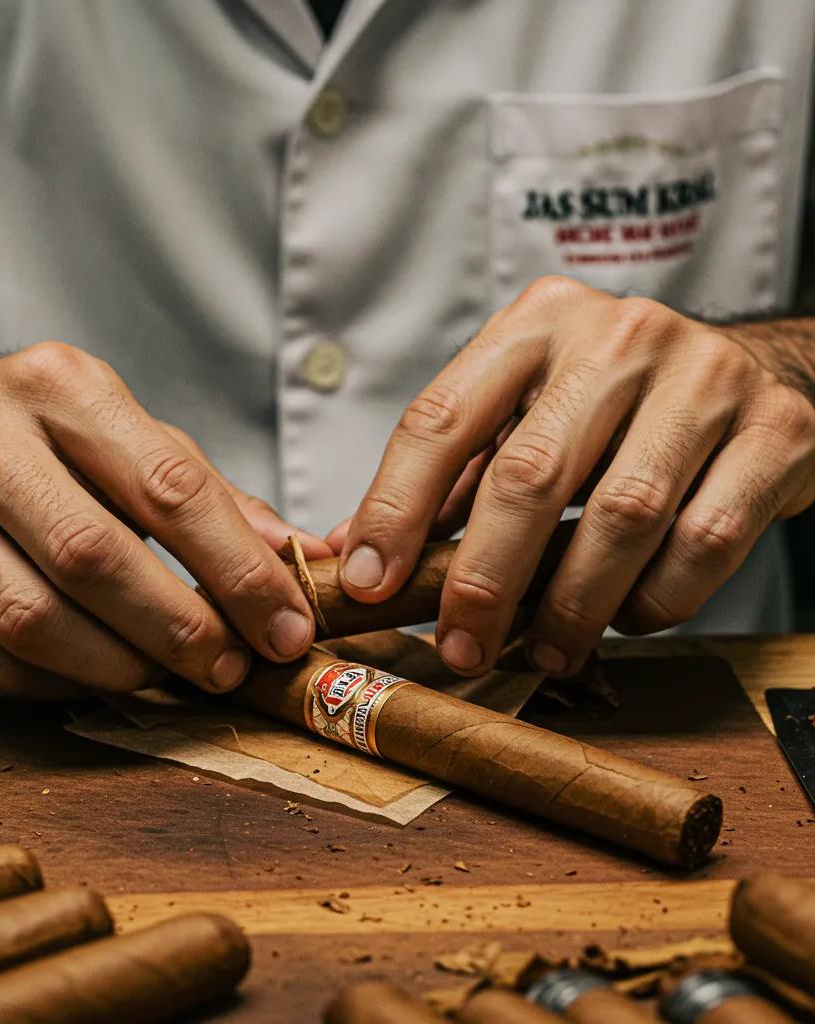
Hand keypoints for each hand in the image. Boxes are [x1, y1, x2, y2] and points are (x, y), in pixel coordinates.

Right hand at [0, 341, 326, 696]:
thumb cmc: (34, 434)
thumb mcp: (122, 433)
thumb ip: (209, 495)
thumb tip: (299, 558)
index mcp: (56, 385)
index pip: (167, 486)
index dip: (238, 570)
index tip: (287, 626)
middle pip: (96, 557)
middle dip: (182, 628)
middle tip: (233, 666)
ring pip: (35, 618)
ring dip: (123, 665)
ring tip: (172, 675)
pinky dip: (60, 683)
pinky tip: (101, 675)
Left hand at [338, 276, 814, 676]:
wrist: (756, 368)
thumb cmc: (614, 404)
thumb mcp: (524, 412)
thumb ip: (450, 478)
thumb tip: (354, 552)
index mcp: (534, 324)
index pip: (441, 417)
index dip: (395, 508)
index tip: (370, 582)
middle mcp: (618, 336)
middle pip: (529, 474)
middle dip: (484, 580)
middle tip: (462, 646)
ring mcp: (705, 377)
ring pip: (623, 515)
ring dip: (572, 606)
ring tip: (546, 649)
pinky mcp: (778, 428)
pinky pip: (707, 540)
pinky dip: (658, 599)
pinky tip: (627, 616)